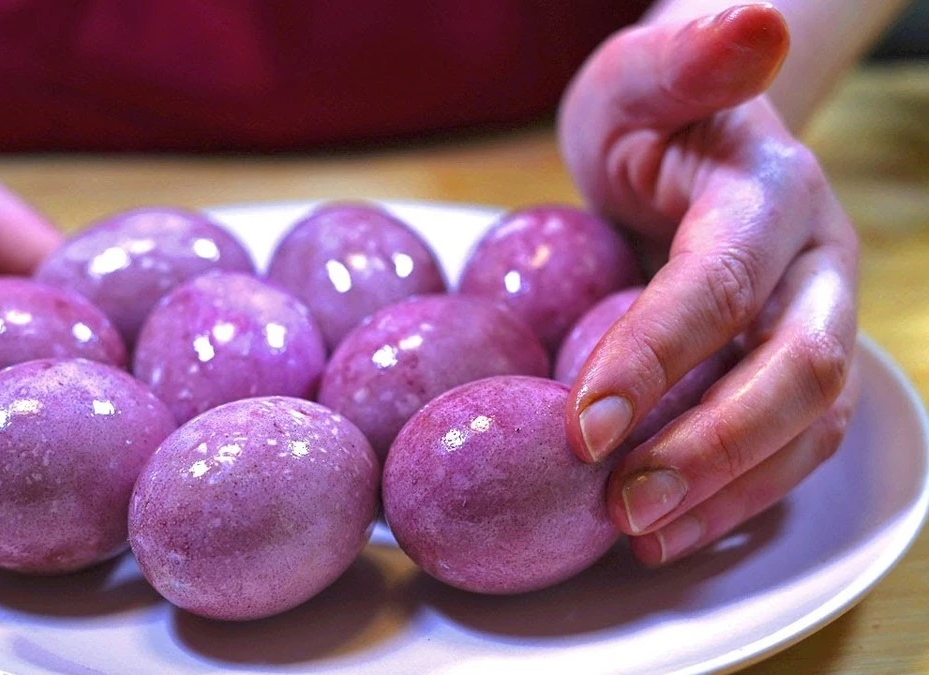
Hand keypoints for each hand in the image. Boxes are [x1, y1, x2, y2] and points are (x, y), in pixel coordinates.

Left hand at [559, 4, 858, 563]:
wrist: (692, 140)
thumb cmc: (652, 113)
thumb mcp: (644, 74)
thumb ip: (688, 59)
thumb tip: (757, 22)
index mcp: (772, 191)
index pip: (721, 285)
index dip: (658, 358)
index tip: (584, 424)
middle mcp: (814, 263)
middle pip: (794, 372)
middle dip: (709, 449)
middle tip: (619, 504)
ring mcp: (817, 318)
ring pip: (807, 424)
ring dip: (729, 491)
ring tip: (640, 538)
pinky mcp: (800, 362)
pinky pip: (793, 444)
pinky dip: (739, 494)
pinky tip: (672, 529)